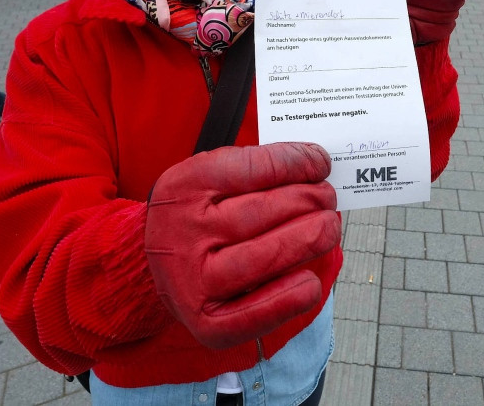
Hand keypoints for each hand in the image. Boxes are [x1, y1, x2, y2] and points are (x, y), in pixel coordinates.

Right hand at [144, 142, 339, 349]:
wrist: (155, 265)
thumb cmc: (199, 215)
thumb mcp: (211, 178)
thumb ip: (257, 167)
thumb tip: (314, 163)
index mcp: (185, 187)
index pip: (252, 169)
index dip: (296, 163)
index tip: (320, 163)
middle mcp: (184, 232)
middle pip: (262, 212)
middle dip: (308, 200)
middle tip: (327, 198)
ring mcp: (193, 280)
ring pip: (264, 257)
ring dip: (308, 240)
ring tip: (328, 228)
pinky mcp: (206, 321)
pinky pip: (254, 314)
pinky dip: (289, 299)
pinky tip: (310, 283)